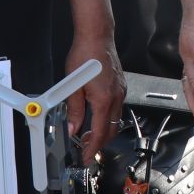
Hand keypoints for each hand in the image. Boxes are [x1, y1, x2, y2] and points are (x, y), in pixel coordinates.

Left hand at [62, 32, 123, 159]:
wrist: (97, 37)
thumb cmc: (85, 54)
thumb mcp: (73, 86)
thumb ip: (74, 110)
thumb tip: (73, 128)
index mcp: (104, 100)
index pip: (100, 133)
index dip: (93, 148)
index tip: (86, 157)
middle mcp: (116, 97)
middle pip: (111, 130)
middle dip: (99, 142)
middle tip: (85, 147)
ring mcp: (120, 91)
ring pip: (115, 120)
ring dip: (104, 130)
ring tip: (88, 133)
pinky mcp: (120, 86)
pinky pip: (117, 108)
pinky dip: (108, 118)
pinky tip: (97, 115)